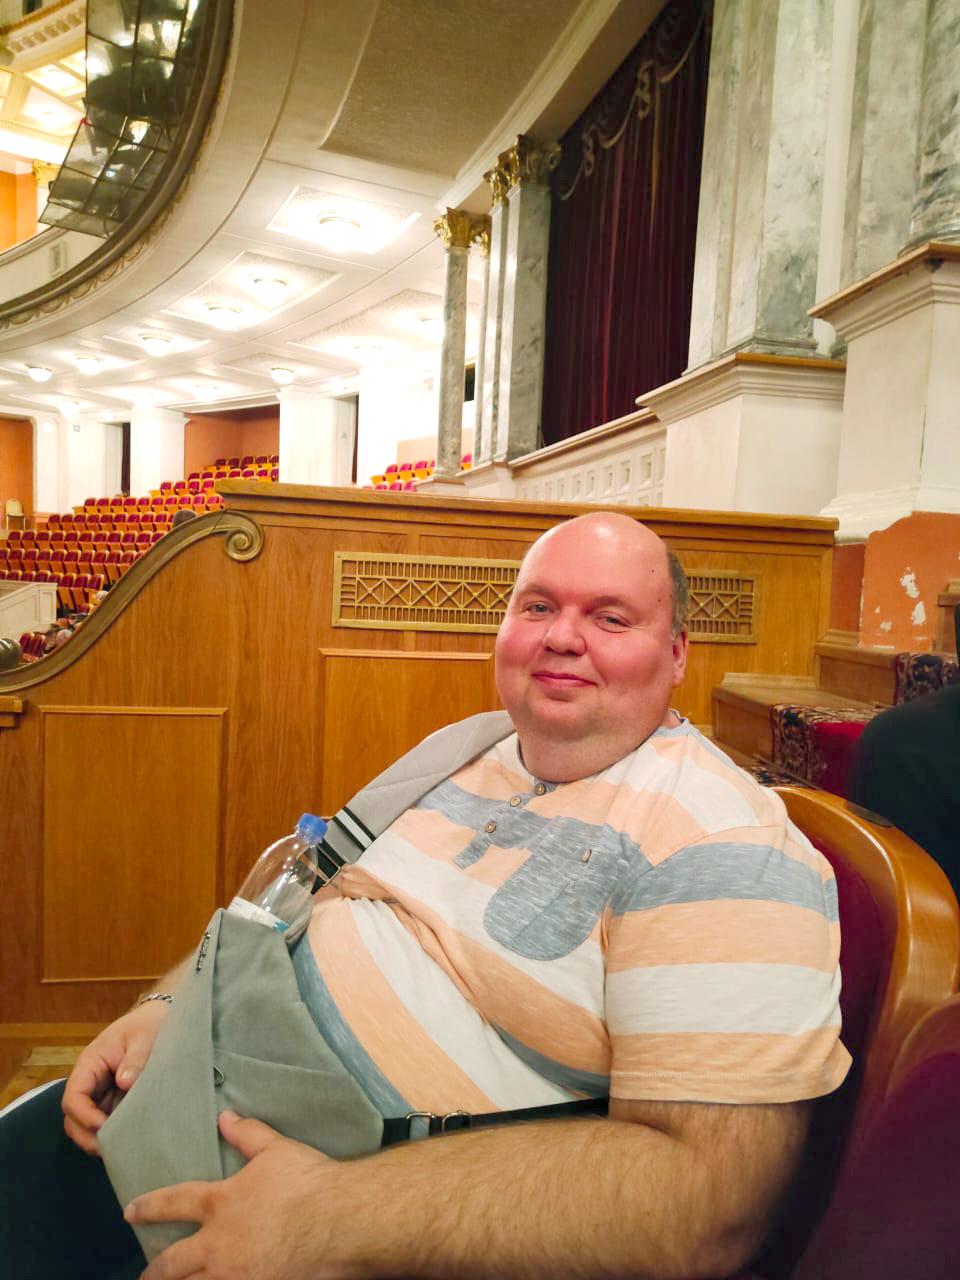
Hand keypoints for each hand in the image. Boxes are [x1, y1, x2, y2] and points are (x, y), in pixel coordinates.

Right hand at [62, 1000, 170, 1154]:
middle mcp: (90, 1081)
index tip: (104, 1128)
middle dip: (87, 1136)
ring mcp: (101, 1093)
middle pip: (73, 1117)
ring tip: (120, 1149)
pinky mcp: (114, 1100)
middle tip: (111, 1150)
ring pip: (86, 1124)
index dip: (84, 1116)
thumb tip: (124, 1083)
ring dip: (98, 1139)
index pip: (74, 1097)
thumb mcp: (145, 1037)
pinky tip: (128, 1141)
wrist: (160, 1019)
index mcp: (90, 1063)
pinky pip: (105, 1121)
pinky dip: (111, 1134)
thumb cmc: (150, 1024)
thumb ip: (136, 1059)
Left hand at [127, 1112, 351, 1279]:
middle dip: (155, 1271)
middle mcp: (218, 1244)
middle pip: (173, 1263)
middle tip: (144, 1275)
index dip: (149, 1207)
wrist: (336, 1222)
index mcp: (221, 1203)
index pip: (174, 1203)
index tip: (130, 1211)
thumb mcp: (276, 1149)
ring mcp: (234, 1275)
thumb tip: (225, 1117)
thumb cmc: (306, 1182)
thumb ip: (247, 1134)